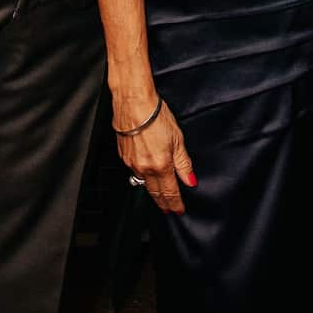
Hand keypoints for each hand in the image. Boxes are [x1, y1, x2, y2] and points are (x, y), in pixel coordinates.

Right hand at [116, 98, 194, 213]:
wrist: (133, 102)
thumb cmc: (155, 115)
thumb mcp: (177, 139)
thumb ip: (183, 163)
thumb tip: (190, 180)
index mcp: (161, 165)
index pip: (170, 191)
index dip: (175, 203)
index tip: (179, 209)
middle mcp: (144, 167)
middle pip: (155, 191)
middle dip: (163, 202)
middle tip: (168, 209)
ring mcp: (132, 162)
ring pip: (144, 183)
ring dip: (152, 191)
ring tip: (159, 197)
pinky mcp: (123, 155)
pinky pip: (134, 172)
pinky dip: (142, 177)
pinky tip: (146, 176)